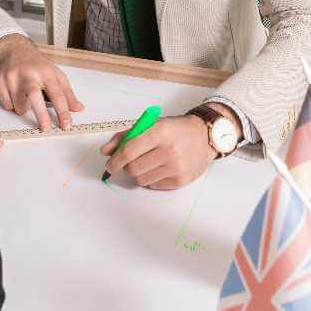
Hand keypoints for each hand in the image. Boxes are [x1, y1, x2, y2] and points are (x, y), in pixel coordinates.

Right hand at [0, 34, 83, 131]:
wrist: (14, 49)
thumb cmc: (37, 63)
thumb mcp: (56, 74)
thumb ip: (67, 93)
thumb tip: (78, 109)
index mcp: (46, 72)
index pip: (57, 94)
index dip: (63, 111)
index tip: (66, 125)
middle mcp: (29, 74)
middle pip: (34, 97)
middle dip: (41, 115)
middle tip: (46, 128)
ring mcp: (12, 77)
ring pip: (19, 106)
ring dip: (25, 108)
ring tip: (27, 98)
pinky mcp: (0, 82)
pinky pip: (7, 105)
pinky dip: (13, 105)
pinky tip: (15, 94)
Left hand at [99, 116, 216, 189]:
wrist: (204, 136)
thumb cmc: (174, 129)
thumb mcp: (151, 124)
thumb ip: (125, 136)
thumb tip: (105, 151)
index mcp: (159, 132)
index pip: (129, 151)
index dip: (115, 160)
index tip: (109, 165)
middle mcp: (169, 150)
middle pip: (133, 168)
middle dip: (127, 166)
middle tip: (131, 161)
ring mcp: (176, 167)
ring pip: (141, 179)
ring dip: (138, 173)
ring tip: (148, 163)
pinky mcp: (181, 180)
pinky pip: (154, 185)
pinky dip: (151, 179)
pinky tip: (159, 168)